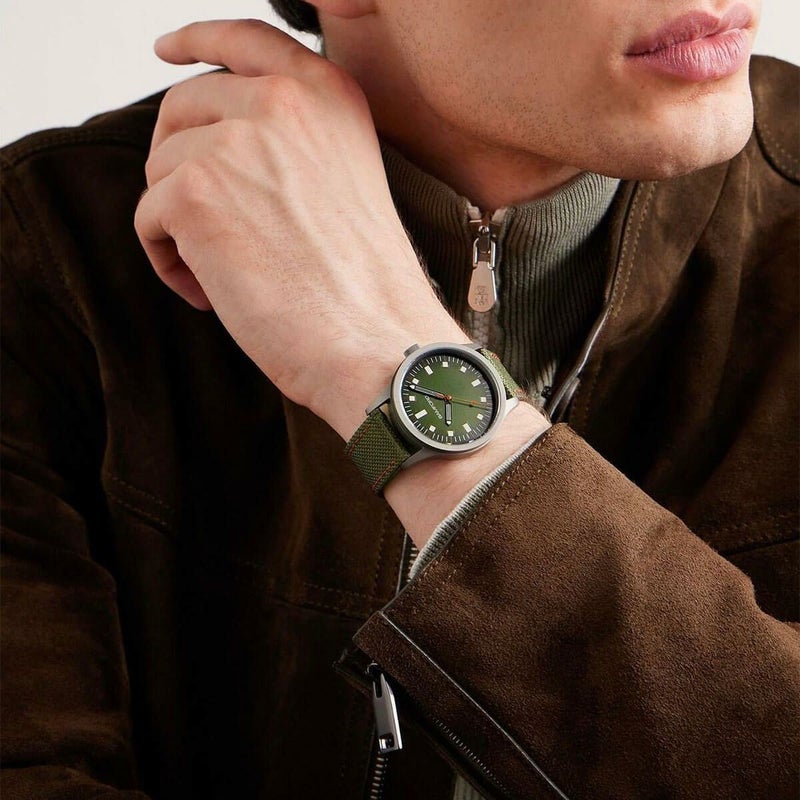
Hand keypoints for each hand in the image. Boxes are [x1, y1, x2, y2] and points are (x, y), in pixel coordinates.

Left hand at [135, 20, 467, 438]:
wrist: (377, 341)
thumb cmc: (366, 287)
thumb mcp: (345, 181)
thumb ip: (291, 142)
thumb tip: (216, 144)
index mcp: (328, 96)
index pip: (246, 40)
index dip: (197, 39)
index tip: (168, 49)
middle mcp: (281, 103)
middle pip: (182, 107)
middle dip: (179, 164)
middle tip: (206, 226)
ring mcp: (236, 141)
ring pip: (162, 168)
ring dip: (179, 225)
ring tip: (223, 274)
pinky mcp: (195, 190)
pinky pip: (148, 219)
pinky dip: (168, 261)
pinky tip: (210, 292)